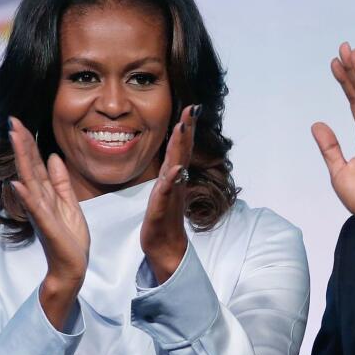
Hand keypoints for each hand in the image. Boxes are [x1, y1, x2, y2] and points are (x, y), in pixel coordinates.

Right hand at [9, 117, 89, 328]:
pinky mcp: (47, 226)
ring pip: (30, 181)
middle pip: (29, 167)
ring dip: (22, 160)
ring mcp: (41, 213)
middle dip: (22, 144)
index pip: (35, 164)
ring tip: (15, 140)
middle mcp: (39, 200)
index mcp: (46, 195)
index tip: (20, 123)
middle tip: (13, 121)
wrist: (71, 266)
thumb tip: (52, 157)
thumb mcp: (70, 204)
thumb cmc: (69, 238)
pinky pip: (36, 209)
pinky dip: (27, 197)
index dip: (29, 144)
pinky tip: (18, 183)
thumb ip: (61, 182)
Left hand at [140, 105, 198, 283]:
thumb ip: (170, 173)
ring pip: (175, 166)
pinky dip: (171, 180)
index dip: (186, 128)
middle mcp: (175, 182)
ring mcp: (170, 195)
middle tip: (193, 109)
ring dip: (180, 148)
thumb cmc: (163, 219)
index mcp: (173, 177)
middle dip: (187, 130)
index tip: (192, 108)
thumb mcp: (164, 191)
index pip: (180, 148)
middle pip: (181, 152)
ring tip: (183, 129)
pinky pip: (166, 192)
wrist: (166, 247)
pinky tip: (175, 169)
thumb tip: (174, 158)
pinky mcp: (161, 209)